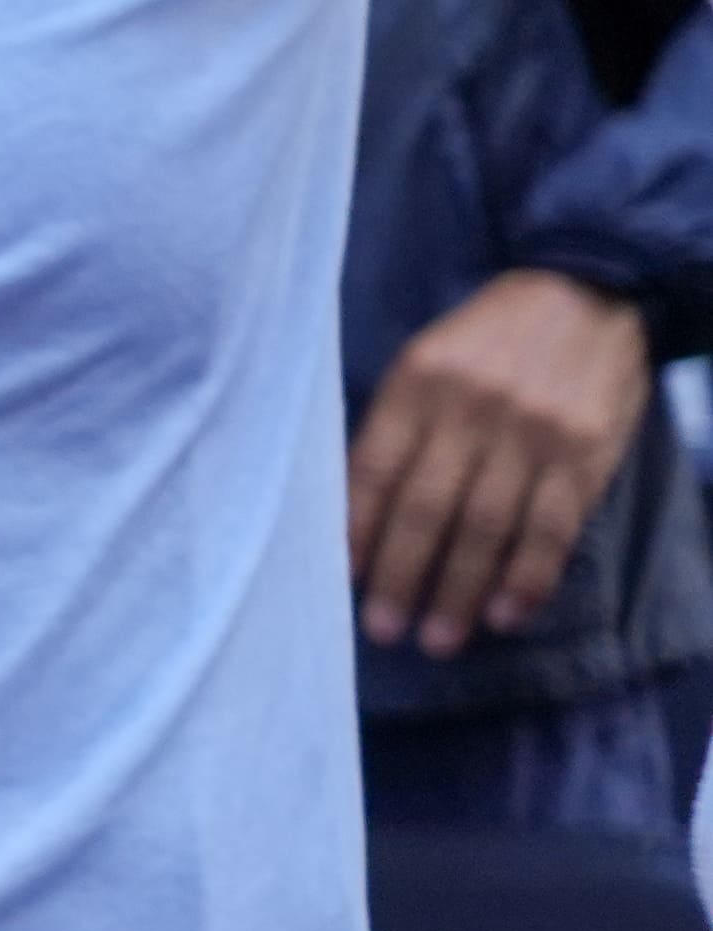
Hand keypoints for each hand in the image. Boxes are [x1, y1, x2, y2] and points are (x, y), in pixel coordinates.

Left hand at [348, 266, 655, 655]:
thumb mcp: (427, 358)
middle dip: (403, 576)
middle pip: (428, 507)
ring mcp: (534, 433)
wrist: (585, 292)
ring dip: (461, 591)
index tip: (344, 580)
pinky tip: (505, 615)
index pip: (376, 468)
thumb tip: (358, 510)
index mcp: (419, 380)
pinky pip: (553, 529)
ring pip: (488, 527)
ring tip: (438, 638)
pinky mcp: (586, 454)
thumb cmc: (489, 337)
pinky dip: (527, 578)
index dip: (357, 529)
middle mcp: (473, 408)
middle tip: (384, 630)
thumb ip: (399, 426)